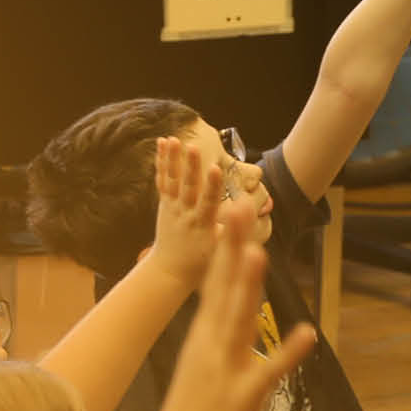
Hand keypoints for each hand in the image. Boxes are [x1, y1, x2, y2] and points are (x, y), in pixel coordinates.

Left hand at [142, 136, 226, 288]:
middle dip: (190, 166)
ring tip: (172, 138)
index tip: (215, 167)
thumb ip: (233, 232)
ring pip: (171, 181)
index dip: (212, 185)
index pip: (208, 202)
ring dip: (172, 159)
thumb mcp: (219, 253)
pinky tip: (162, 143)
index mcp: (202, 224)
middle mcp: (185, 214)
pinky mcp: (165, 204)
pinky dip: (162, 162)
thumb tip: (248, 212)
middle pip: (188, 187)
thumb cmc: (200, 262)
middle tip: (192, 145)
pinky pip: (162, 181)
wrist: (170, 272)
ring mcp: (172, 208)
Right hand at [146, 204, 315, 410]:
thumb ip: (217, 330)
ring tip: (258, 253)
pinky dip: (287, 353)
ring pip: (238, 320)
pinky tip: (307, 334)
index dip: (226, 243)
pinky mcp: (240, 397)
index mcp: (203, 334)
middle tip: (240, 204)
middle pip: (224, 286)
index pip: (216, 279)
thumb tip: (227, 300)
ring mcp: (224, 369)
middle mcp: (211, 343)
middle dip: (233, 246)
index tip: (233, 206)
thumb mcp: (201, 360)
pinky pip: (268, 373)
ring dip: (248, 287)